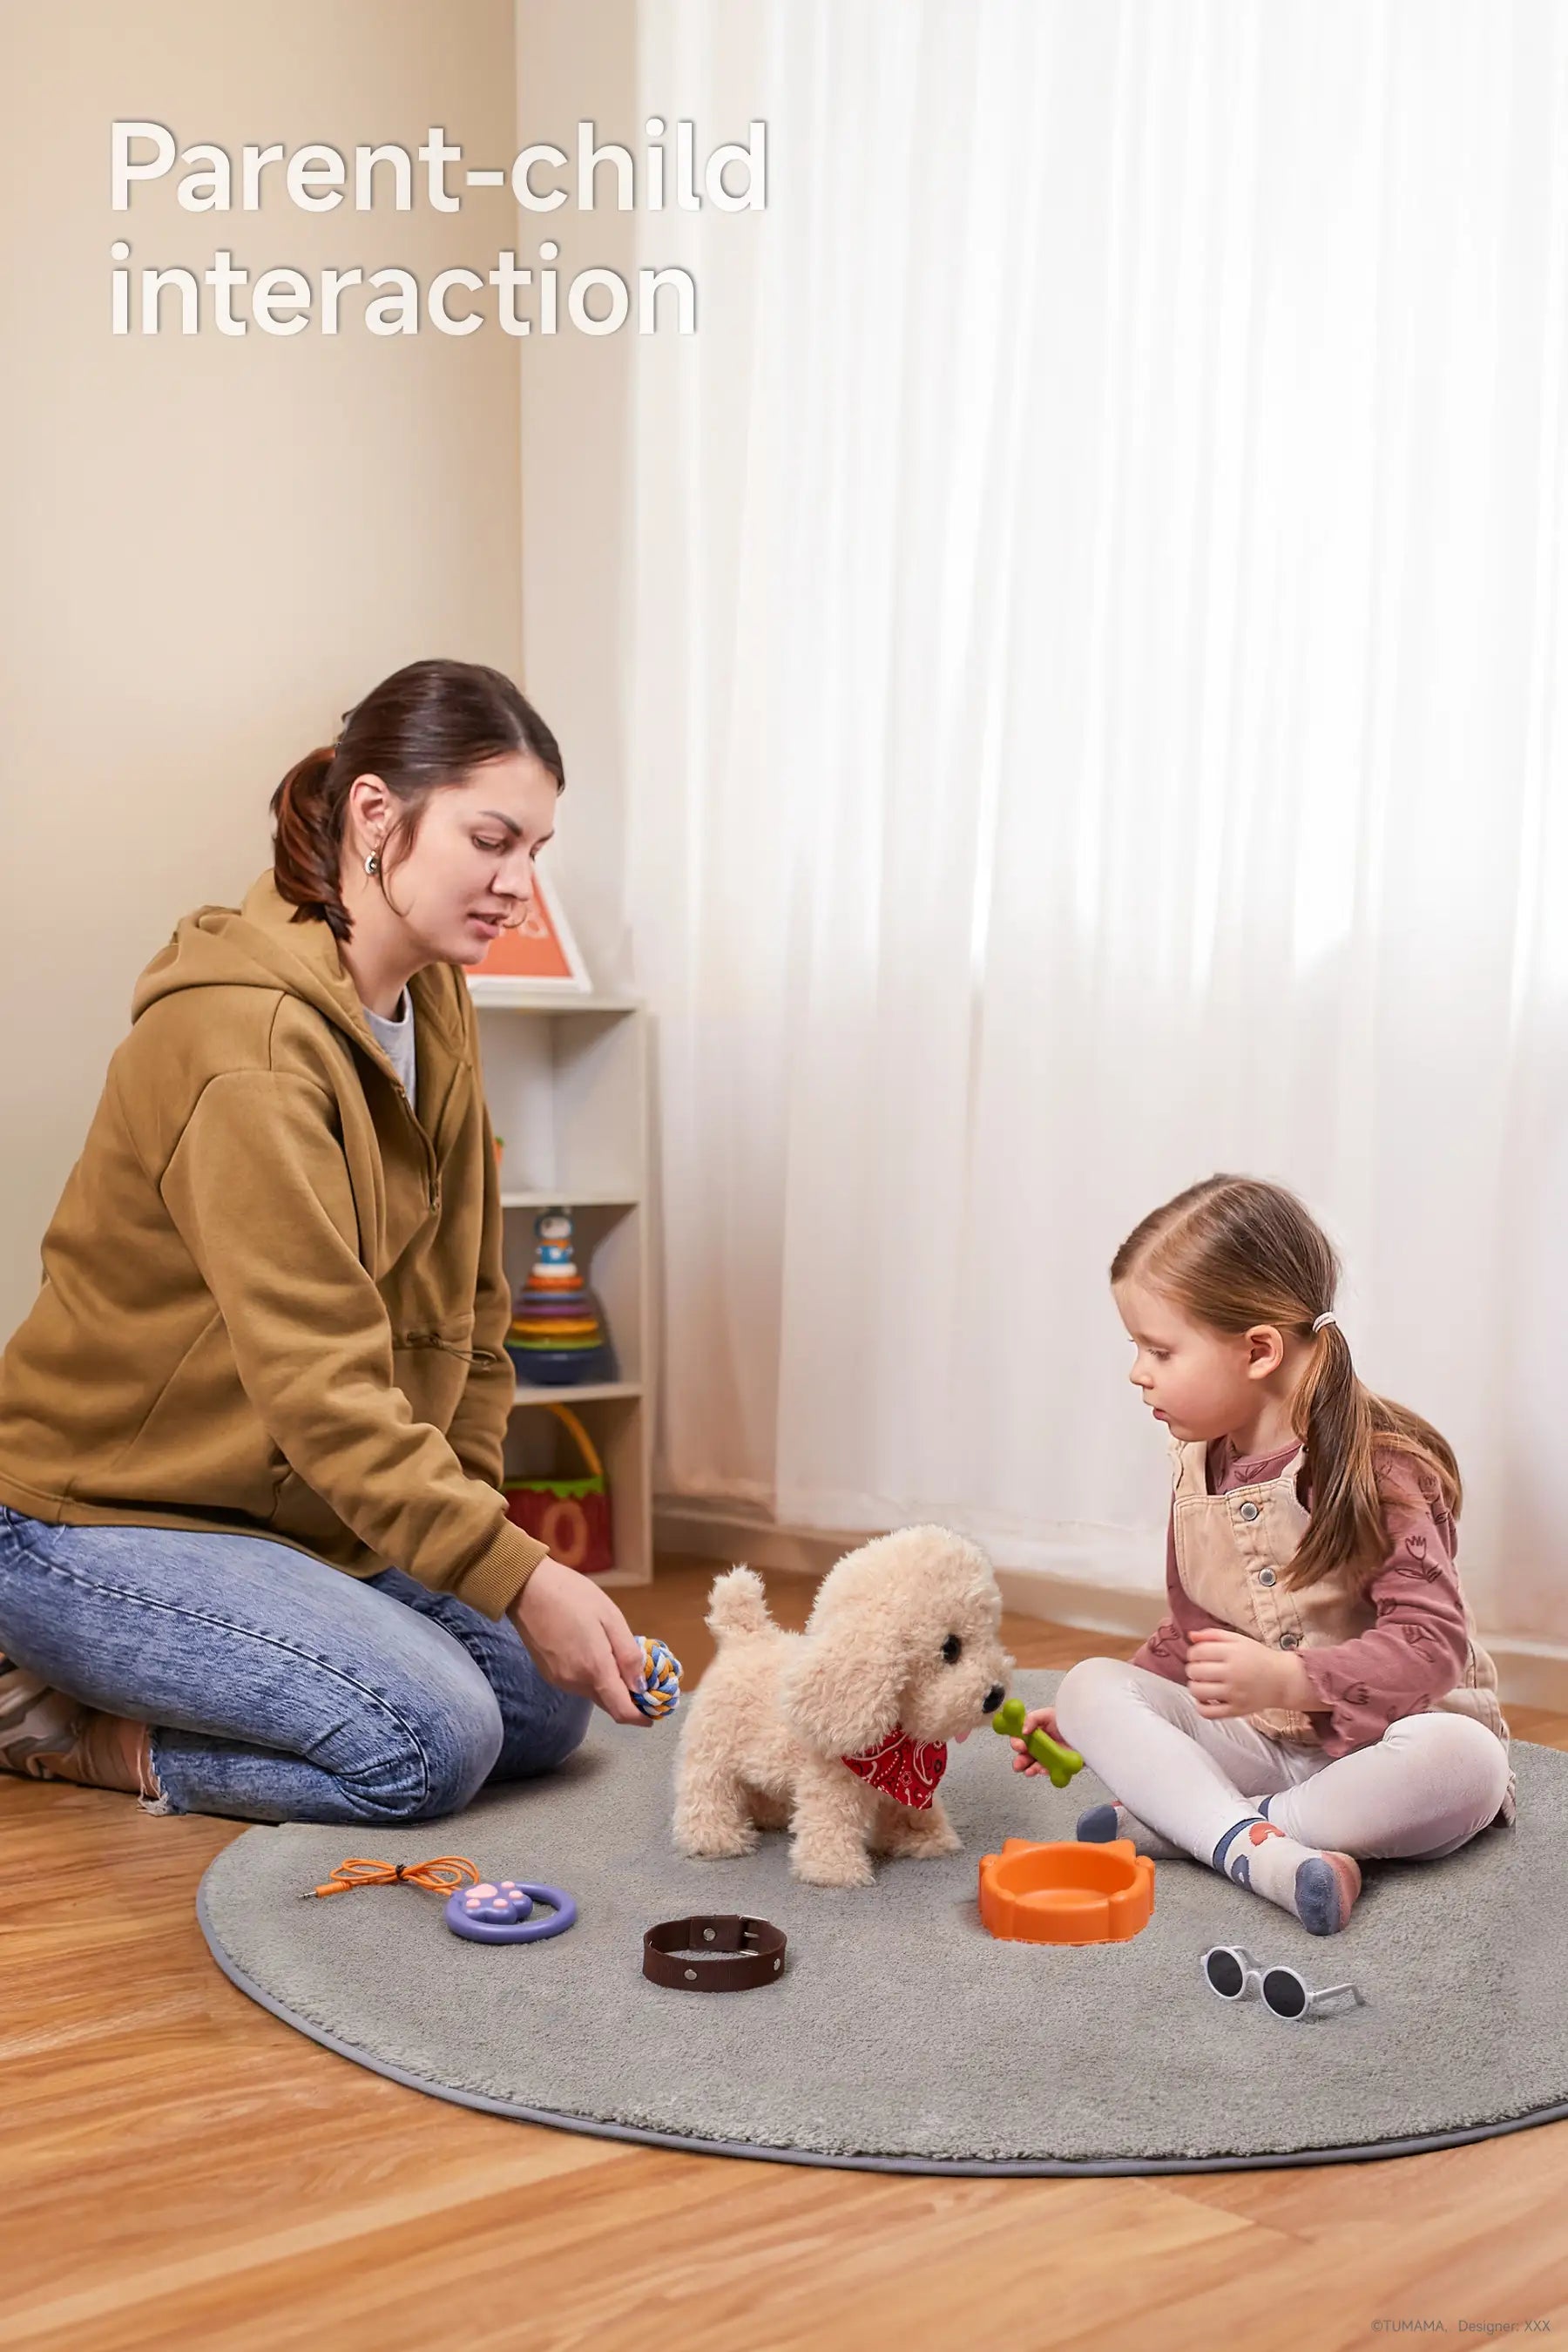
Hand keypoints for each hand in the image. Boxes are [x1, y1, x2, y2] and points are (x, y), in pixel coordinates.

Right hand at [507, 1556, 649, 1725]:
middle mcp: (575, 1683)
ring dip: (609, 1686)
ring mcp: (559, 1680)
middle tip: (642, 1679)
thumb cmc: (573, 1596)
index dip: (640, 1717)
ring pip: (593, 1693)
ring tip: (618, 1659)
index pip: (621, 1711)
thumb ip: (628, 1655)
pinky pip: (578, 1685)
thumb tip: (641, 1686)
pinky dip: (593, 1678)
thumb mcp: (611, 1618)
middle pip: (608, 1703)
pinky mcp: (549, 1674)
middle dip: (627, 1699)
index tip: (653, 1714)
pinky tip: (595, 1655)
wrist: (527, 1588)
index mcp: (594, 1669)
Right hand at [1010, 1705, 1063, 1774]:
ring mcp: (1049, 1756)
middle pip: (1025, 1755)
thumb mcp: (1049, 1714)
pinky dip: (1045, 1771)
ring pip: (1035, 1765)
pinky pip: (1049, 1771)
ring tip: (1029, 1771)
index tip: (1019, 1746)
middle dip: (1019, 1761)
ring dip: (1029, 1769)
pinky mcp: (1058, 1764)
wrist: (1087, 1731)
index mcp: (1035, 1732)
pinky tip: (1044, 1770)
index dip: (1017, 1742)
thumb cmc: (1068, 1720)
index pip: (1020, 1738)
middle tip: (1018, 1764)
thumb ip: (1033, 1718)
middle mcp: (1040, 1744)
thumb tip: (1023, 1730)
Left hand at [1185, 1627, 1296, 1717]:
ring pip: (1197, 1691)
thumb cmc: (1258, 1658)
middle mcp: (1233, 1673)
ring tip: (1203, 1683)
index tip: (1199, 1656)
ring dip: (1195, 1686)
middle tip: (1202, 1669)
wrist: (1283, 1680)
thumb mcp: (1238, 1640)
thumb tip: (1190, 1636)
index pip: (1197, 1652)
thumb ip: (1213, 1635)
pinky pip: (1208, 1713)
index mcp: (1232, 1653)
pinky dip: (1200, 1706)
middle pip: (1194, 1671)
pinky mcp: (1236, 1711)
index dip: (1193, 1653)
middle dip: (1193, 1669)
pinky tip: (1206, 1699)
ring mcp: (1234, 1694)